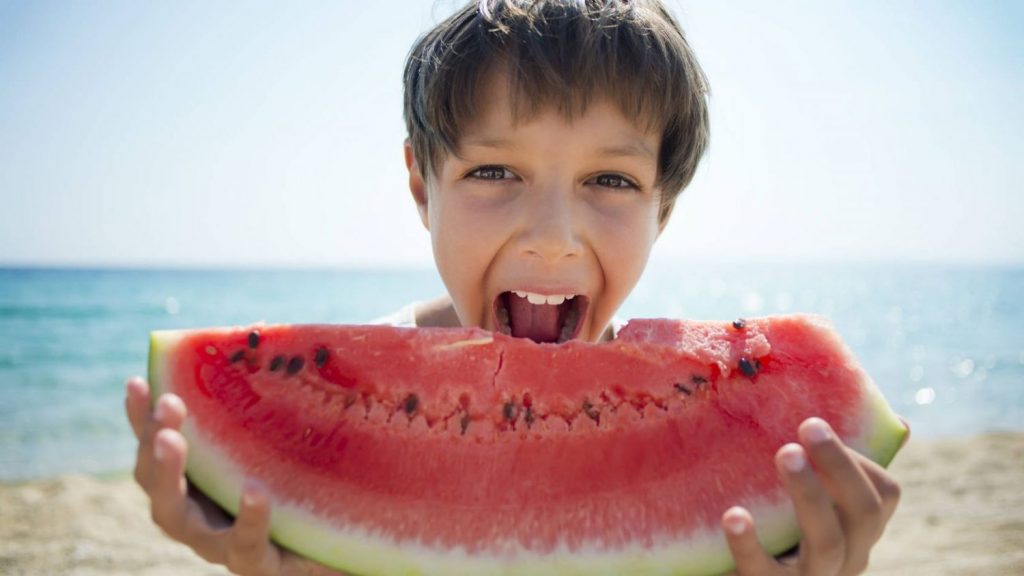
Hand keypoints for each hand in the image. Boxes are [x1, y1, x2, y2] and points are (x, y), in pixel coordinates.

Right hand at [125, 377, 347, 575]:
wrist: (345, 540)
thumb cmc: (306, 479)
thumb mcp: (284, 433)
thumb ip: (265, 392)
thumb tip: (260, 330)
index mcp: (197, 480)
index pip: (155, 446)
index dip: (141, 417)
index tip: (138, 380)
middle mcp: (198, 513)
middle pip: (155, 483)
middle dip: (152, 442)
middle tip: (166, 405)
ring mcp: (221, 543)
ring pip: (179, 520)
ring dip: (171, 476)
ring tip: (174, 441)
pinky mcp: (259, 564)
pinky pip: (245, 546)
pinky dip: (247, 519)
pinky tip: (255, 492)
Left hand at [721, 417, 903, 575]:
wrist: (744, 574)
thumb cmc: (780, 530)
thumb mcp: (816, 500)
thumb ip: (841, 466)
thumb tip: (901, 421)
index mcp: (859, 532)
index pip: (883, 495)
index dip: (859, 458)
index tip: (816, 424)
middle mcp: (847, 557)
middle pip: (864, 514)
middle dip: (840, 466)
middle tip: (808, 425)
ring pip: (827, 542)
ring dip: (809, 493)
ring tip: (785, 453)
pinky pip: (762, 570)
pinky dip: (748, 543)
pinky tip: (734, 515)